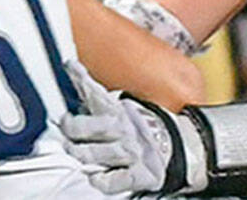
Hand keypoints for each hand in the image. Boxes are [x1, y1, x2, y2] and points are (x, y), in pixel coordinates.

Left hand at [59, 60, 195, 194]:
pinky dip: (104, 180)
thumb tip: (70, 67)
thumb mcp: (118, 107)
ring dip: (83, 153)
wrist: (182, 147)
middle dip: (74, 127)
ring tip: (73, 151)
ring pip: (101, 153)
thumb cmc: (141, 126)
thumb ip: (92, 94)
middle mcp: (125, 130)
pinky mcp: (142, 175)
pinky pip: (119, 179)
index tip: (70, 66)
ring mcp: (133, 153)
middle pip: (95, 125)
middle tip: (64, 127)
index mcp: (119, 111)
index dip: (83, 79)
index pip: (98, 92)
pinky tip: (95, 177)